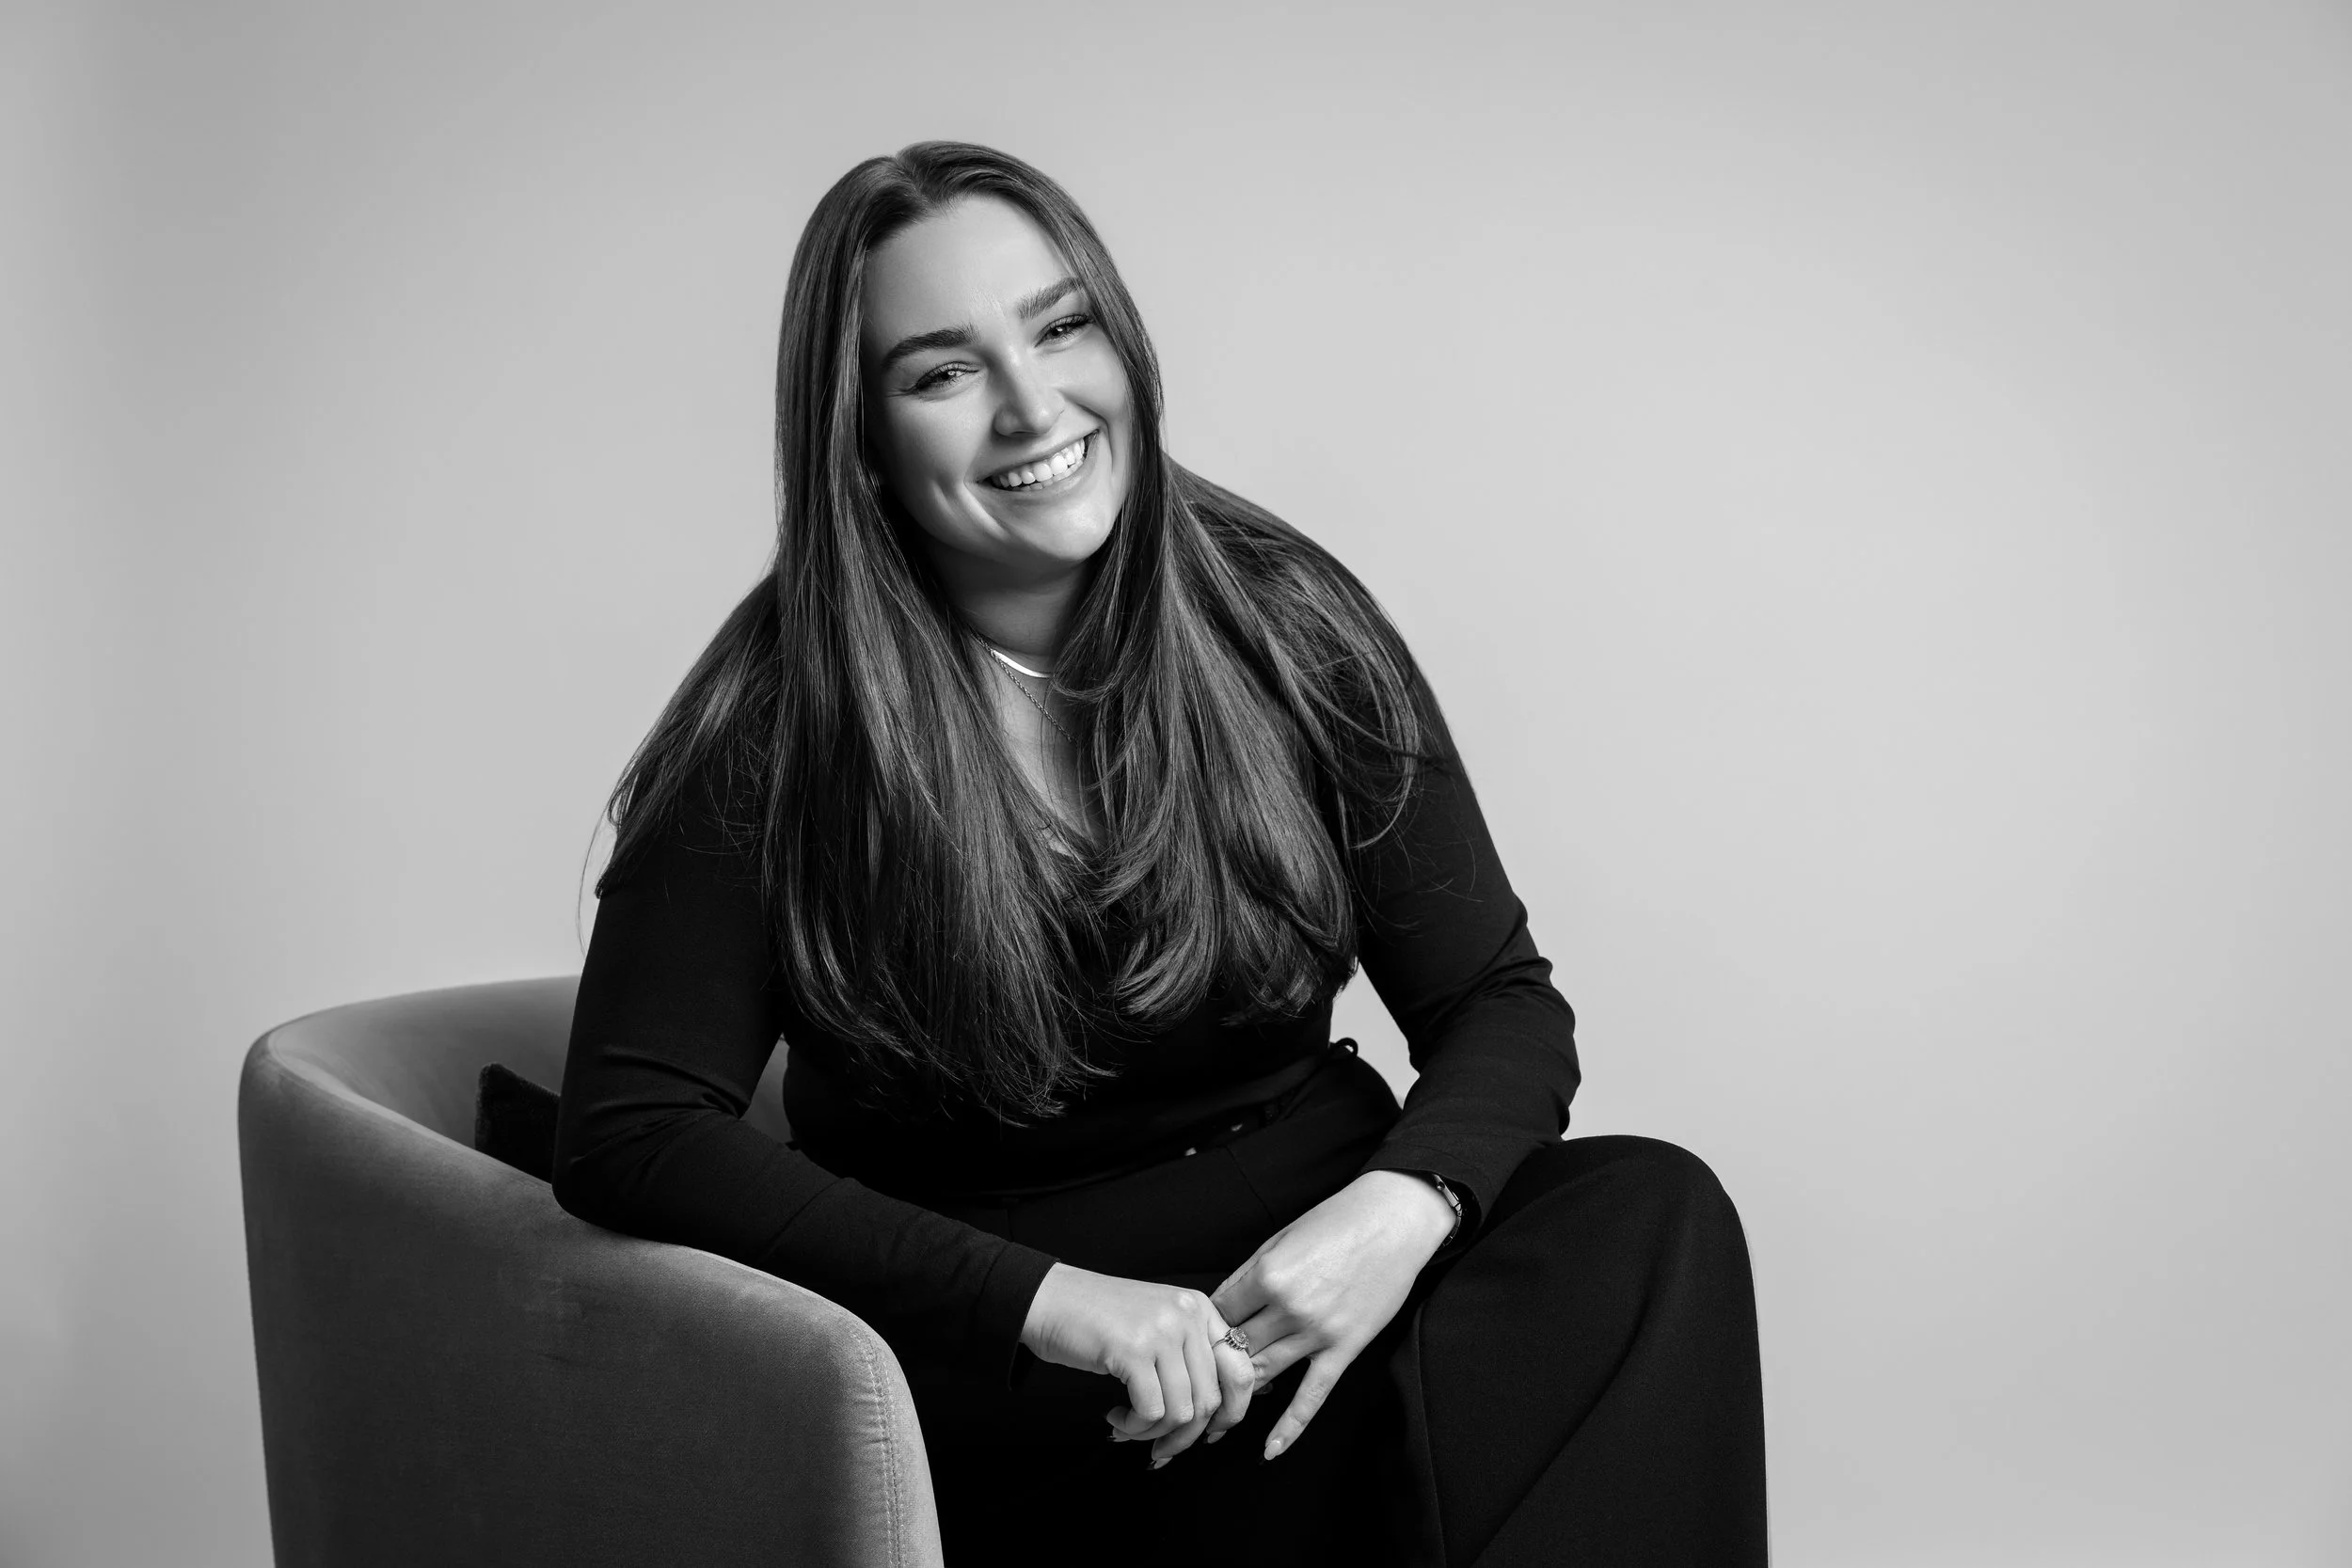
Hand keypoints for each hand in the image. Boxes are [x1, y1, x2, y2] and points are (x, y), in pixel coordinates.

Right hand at [1018, 1264, 1257, 1465]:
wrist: (1047, 1300)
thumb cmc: (1098, 1321)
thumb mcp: (1157, 1326)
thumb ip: (1189, 1357)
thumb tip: (1220, 1414)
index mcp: (1200, 1308)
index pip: (1241, 1369)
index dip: (1231, 1411)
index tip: (1209, 1433)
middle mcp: (1187, 1315)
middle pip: (1211, 1399)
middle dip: (1185, 1436)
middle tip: (1161, 1448)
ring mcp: (1162, 1331)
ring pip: (1182, 1412)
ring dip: (1153, 1434)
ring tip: (1129, 1427)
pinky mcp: (1133, 1350)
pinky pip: (1151, 1412)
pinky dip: (1133, 1427)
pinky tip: (1115, 1416)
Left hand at [1210, 1170, 1455, 1460]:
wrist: (1392, 1220)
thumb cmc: (1333, 1222)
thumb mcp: (1279, 1239)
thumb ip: (1245, 1276)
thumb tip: (1215, 1309)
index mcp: (1267, 1275)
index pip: (1219, 1315)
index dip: (1204, 1327)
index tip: (1197, 1338)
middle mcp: (1288, 1308)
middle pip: (1236, 1349)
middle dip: (1214, 1364)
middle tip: (1198, 1379)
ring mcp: (1317, 1333)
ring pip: (1263, 1374)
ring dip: (1239, 1393)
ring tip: (1216, 1414)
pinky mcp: (1343, 1349)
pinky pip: (1312, 1396)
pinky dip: (1290, 1426)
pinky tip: (1270, 1449)